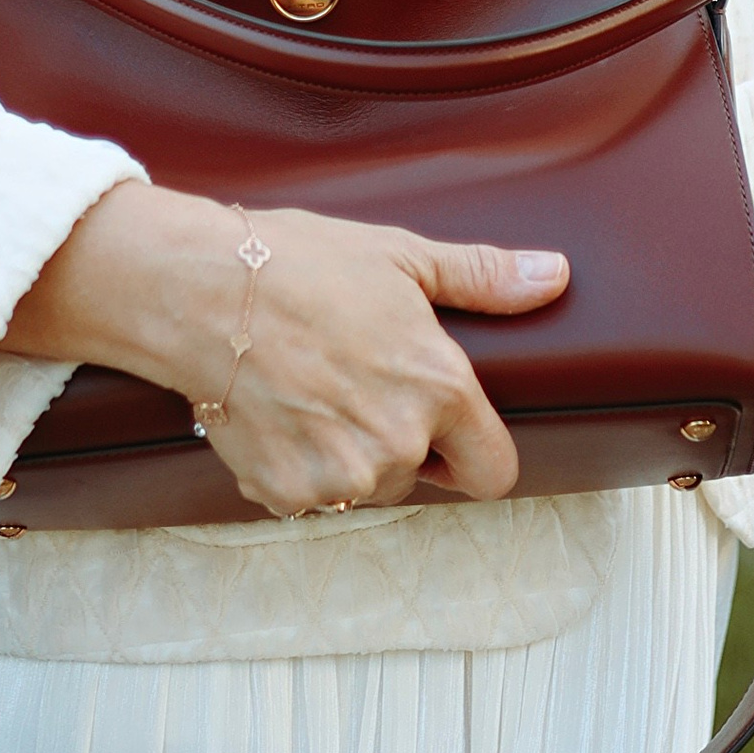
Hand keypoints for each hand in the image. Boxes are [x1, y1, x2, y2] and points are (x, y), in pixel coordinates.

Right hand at [2, 181, 568, 517]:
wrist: (198, 290)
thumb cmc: (299, 263)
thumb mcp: (401, 256)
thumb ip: (483, 278)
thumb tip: (555, 275)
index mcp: (439, 390)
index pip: (495, 472)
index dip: (472, 450)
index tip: (445, 425)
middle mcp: (396, 445)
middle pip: (420, 475)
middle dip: (398, 440)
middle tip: (355, 380)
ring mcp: (337, 477)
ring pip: (364, 488)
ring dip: (347, 455)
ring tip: (311, 390)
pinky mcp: (283, 493)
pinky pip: (308, 496)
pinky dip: (295, 465)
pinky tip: (277, 411)